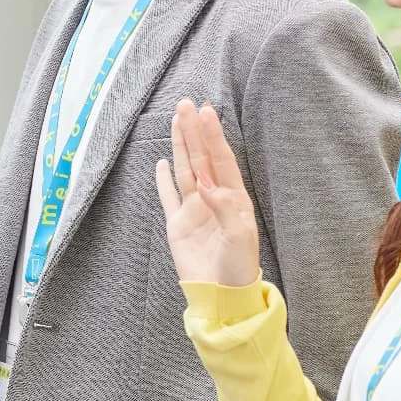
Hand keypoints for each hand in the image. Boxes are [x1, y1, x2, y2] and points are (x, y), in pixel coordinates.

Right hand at [154, 101, 261, 288]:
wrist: (222, 296)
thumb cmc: (238, 269)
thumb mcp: (239, 238)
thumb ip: (224, 208)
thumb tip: (205, 184)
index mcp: (233, 199)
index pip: (220, 160)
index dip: (212, 136)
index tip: (205, 112)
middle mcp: (213, 199)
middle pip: (201, 158)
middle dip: (194, 131)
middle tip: (186, 104)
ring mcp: (193, 211)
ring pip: (185, 170)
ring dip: (180, 146)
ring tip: (176, 121)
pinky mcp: (178, 225)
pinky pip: (168, 197)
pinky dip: (164, 180)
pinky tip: (161, 163)